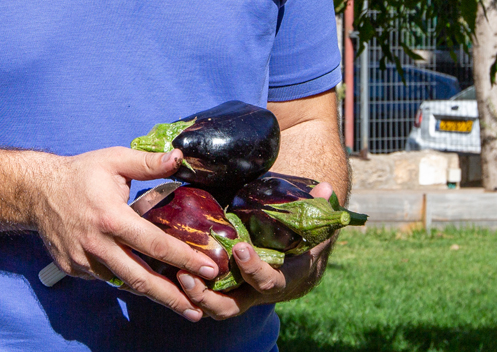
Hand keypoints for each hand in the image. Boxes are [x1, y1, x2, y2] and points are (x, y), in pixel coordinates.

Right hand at [31, 147, 220, 321]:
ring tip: (181, 304)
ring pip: (123, 283)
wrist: (36, 192)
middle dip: (172, 296)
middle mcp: (97, 244)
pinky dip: (126, 282)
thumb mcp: (113, 160)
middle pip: (140, 278)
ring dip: (152, 294)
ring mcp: (84, 260)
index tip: (208, 269)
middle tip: (199, 309)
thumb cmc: (79, 174)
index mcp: (111, 217)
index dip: (184, 258)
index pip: (155, 243)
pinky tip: (146, 284)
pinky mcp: (75, 269)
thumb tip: (178, 158)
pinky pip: (106, 279)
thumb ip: (147, 162)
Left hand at [176, 181, 336, 319]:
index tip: (240, 249)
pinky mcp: (223, 292)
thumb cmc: (302, 243)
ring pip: (214, 308)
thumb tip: (327, 188)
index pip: (268, 281)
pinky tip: (170, 273)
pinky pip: (204, 299)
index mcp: (281, 277)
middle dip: (210, 295)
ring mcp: (238, 295)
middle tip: (190, 274)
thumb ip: (318, 208)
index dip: (254, 268)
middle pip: (232, 307)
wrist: (299, 268)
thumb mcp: (313, 227)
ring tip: (176, 275)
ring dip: (194, 296)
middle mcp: (256, 293)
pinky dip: (188, 291)